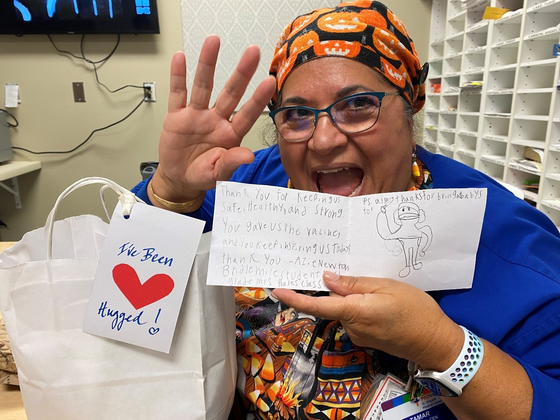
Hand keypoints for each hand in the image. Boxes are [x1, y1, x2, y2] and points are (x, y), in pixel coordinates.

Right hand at [151, 35, 275, 202]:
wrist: (179, 178)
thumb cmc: (202, 175)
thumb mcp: (218, 174)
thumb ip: (231, 163)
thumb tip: (248, 156)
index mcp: (230, 135)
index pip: (247, 114)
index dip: (258, 99)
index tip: (269, 81)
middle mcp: (216, 120)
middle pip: (230, 92)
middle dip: (241, 72)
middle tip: (253, 51)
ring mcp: (197, 115)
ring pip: (204, 86)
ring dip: (208, 64)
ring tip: (213, 41)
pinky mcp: (177, 116)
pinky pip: (178, 93)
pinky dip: (178, 76)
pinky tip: (181, 58)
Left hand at [272, 272, 463, 370]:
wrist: (436, 344)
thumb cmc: (416, 311)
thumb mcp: (388, 288)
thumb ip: (355, 284)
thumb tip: (327, 279)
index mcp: (356, 312)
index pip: (317, 306)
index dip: (295, 298)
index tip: (277, 289)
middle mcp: (352, 327)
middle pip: (332, 304)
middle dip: (335, 289)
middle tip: (348, 271)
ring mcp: (359, 335)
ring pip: (344, 310)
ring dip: (351, 297)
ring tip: (377, 288)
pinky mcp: (366, 339)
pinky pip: (354, 317)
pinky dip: (359, 307)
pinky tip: (379, 301)